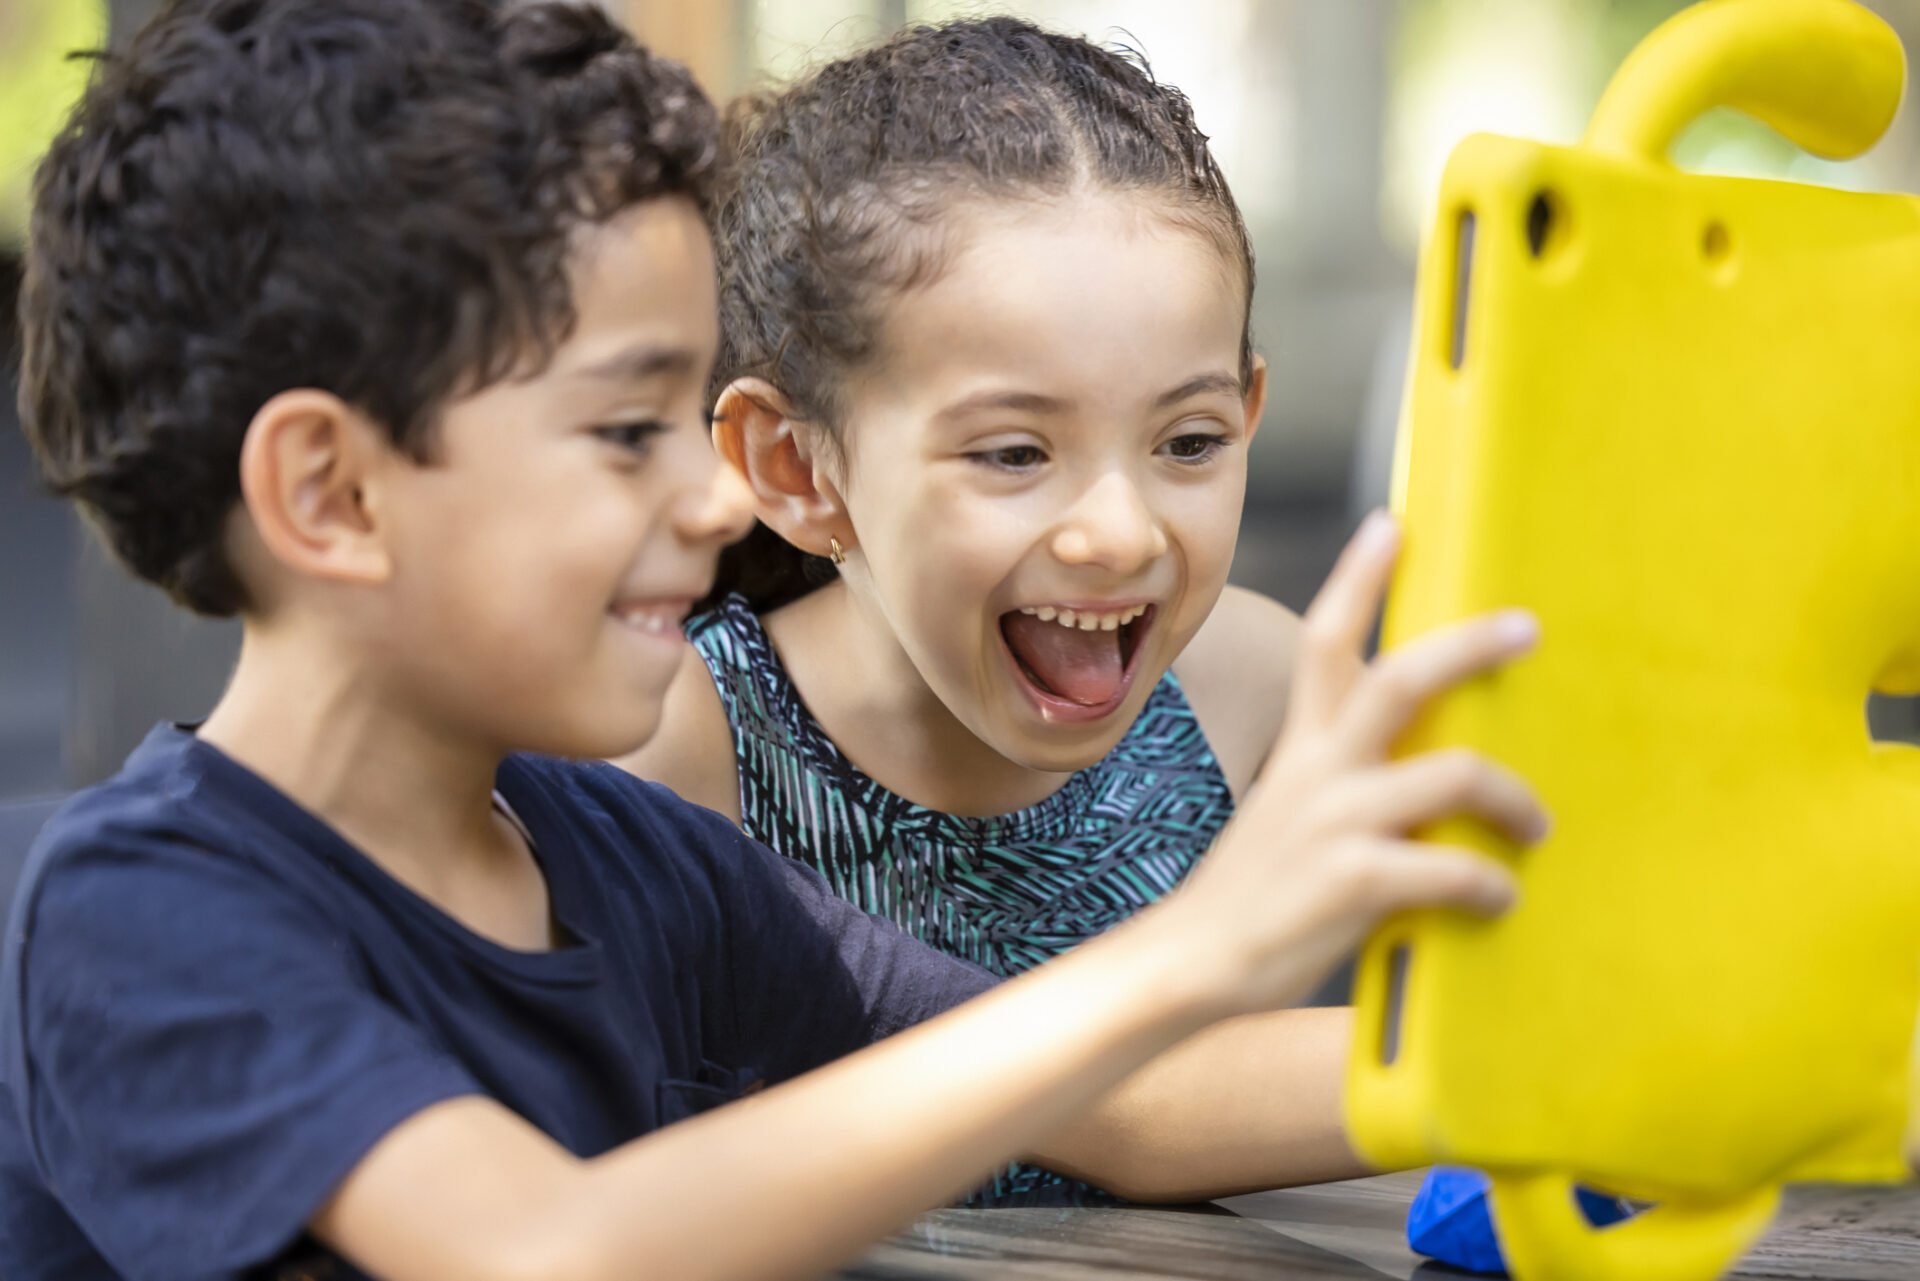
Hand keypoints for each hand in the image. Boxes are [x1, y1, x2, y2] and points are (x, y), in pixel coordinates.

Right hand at [1169, 510, 1545, 1016]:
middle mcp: (1317, 771)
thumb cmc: (1254, 895)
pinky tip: (1497, 900)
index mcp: (1301, 749)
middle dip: (1469, 646)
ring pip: (1453, 773)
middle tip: (1525, 626)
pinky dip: (1490, 884)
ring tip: (1536, 825)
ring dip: (1513, 797)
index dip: (1358, 578)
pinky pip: (1453, 870)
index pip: (1324, 641)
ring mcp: (1336, 824)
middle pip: (1398, 679)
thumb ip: (1342, 785)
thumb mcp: (1287, 813)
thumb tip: (1418, 776)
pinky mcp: (1355, 882)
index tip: (1392, 523)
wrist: (1194, 963)